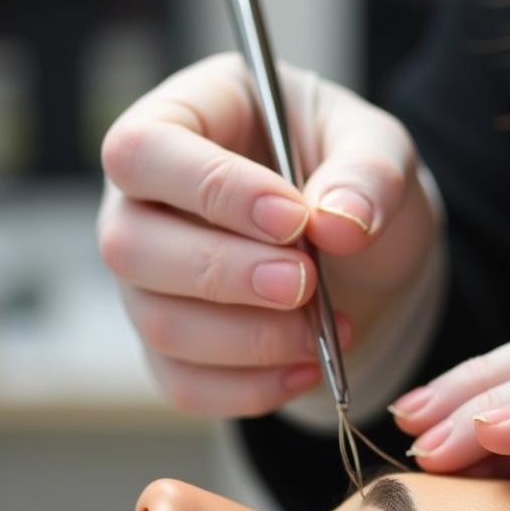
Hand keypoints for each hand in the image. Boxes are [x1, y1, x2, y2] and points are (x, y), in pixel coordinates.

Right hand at [98, 53, 438, 416]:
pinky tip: (306, 369)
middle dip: (225, 273)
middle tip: (306, 283)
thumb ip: (368, 174)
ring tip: (324, 330)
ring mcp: (147, 285)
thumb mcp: (379, 150)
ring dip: (248, 339)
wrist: (362, 259)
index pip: (143, 151)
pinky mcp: (170, 350)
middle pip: (130, 246)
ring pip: (159, 324)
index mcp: (178, 122)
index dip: (210, 189)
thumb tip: (338, 224)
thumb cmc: (350, 180)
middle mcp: (140, 206)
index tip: (293, 219)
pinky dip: (250, 388)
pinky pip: (184, 384)